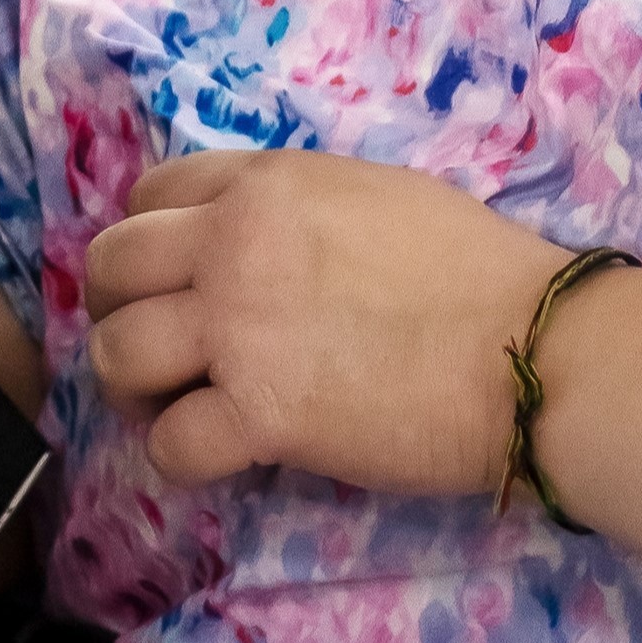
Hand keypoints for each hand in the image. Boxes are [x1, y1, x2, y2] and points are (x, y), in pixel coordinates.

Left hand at [83, 148, 572, 492]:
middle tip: (154, 353)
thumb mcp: (376, 194)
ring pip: (116, 353)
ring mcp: (238, 328)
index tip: (173, 281)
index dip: (150, 242)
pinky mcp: (258, 414)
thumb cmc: (480, 270)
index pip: (150, 194)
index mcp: (266, 183)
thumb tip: (267, 241)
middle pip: (109, 267)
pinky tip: (221, 458)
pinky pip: (169, 444)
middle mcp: (233, 244)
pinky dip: (182, 458)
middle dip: (116, 311)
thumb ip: (298, 209)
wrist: (531, 348)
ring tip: (172, 409)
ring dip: (132, 388)